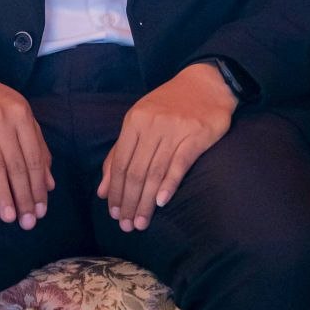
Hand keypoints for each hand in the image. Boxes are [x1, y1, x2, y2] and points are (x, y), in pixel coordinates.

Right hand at [0, 50, 54, 229]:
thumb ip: (36, 144)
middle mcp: (1, 117)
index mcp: (21, 114)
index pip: (33, 157)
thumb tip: (49, 182)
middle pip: (15, 163)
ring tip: (8, 215)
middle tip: (26, 222)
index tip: (40, 211)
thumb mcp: (18, 114)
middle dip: (24, 195)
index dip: (38, 186)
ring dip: (2, 191)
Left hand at [96, 62, 236, 231]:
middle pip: (136, 171)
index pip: (120, 162)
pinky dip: (169, 184)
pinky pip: (179, 163)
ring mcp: (174, 129)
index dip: (116, 191)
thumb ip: (119, 153)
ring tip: (141, 222)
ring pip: (155, 171)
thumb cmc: (169, 105)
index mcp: (134, 120)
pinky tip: (161, 202)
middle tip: (127, 225)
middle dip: (129, 201)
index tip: (114, 213)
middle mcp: (152, 124)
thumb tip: (103, 190)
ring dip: (146, 201)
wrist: (206, 83)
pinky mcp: (196, 135)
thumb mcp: (139, 121)